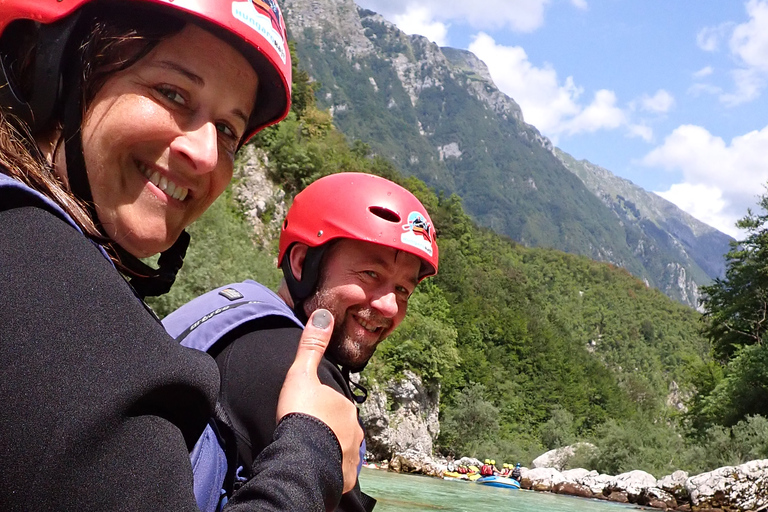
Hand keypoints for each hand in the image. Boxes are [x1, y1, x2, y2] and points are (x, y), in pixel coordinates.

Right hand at [277, 309, 362, 492]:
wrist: (302, 457)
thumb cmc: (300, 413)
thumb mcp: (300, 374)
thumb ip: (311, 346)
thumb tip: (323, 315)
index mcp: (345, 407)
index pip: (333, 406)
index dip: (318, 410)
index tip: (304, 416)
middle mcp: (355, 431)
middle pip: (339, 429)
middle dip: (325, 432)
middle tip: (304, 435)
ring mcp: (352, 455)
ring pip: (340, 451)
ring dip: (328, 451)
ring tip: (307, 453)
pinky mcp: (345, 477)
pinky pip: (338, 473)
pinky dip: (329, 471)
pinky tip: (314, 469)